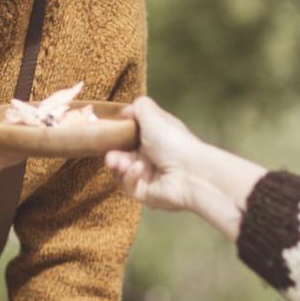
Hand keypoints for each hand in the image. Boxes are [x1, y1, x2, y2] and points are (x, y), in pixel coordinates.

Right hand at [103, 96, 265, 238]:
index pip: (128, 137)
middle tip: (110, 157)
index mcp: (153, 138)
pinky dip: (130, 176)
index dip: (117, 136)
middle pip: (121, 156)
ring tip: (120, 163)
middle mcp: (150, 157)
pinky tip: (138, 171)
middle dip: (113, 155)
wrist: (190, 172)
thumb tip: (124, 112)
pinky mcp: (145, 193)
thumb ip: (138, 107)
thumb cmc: (173, 141)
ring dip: (118, 166)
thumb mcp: (154, 115)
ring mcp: (147, 176)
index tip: (109, 135)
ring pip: (121, 172)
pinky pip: (128, 185)